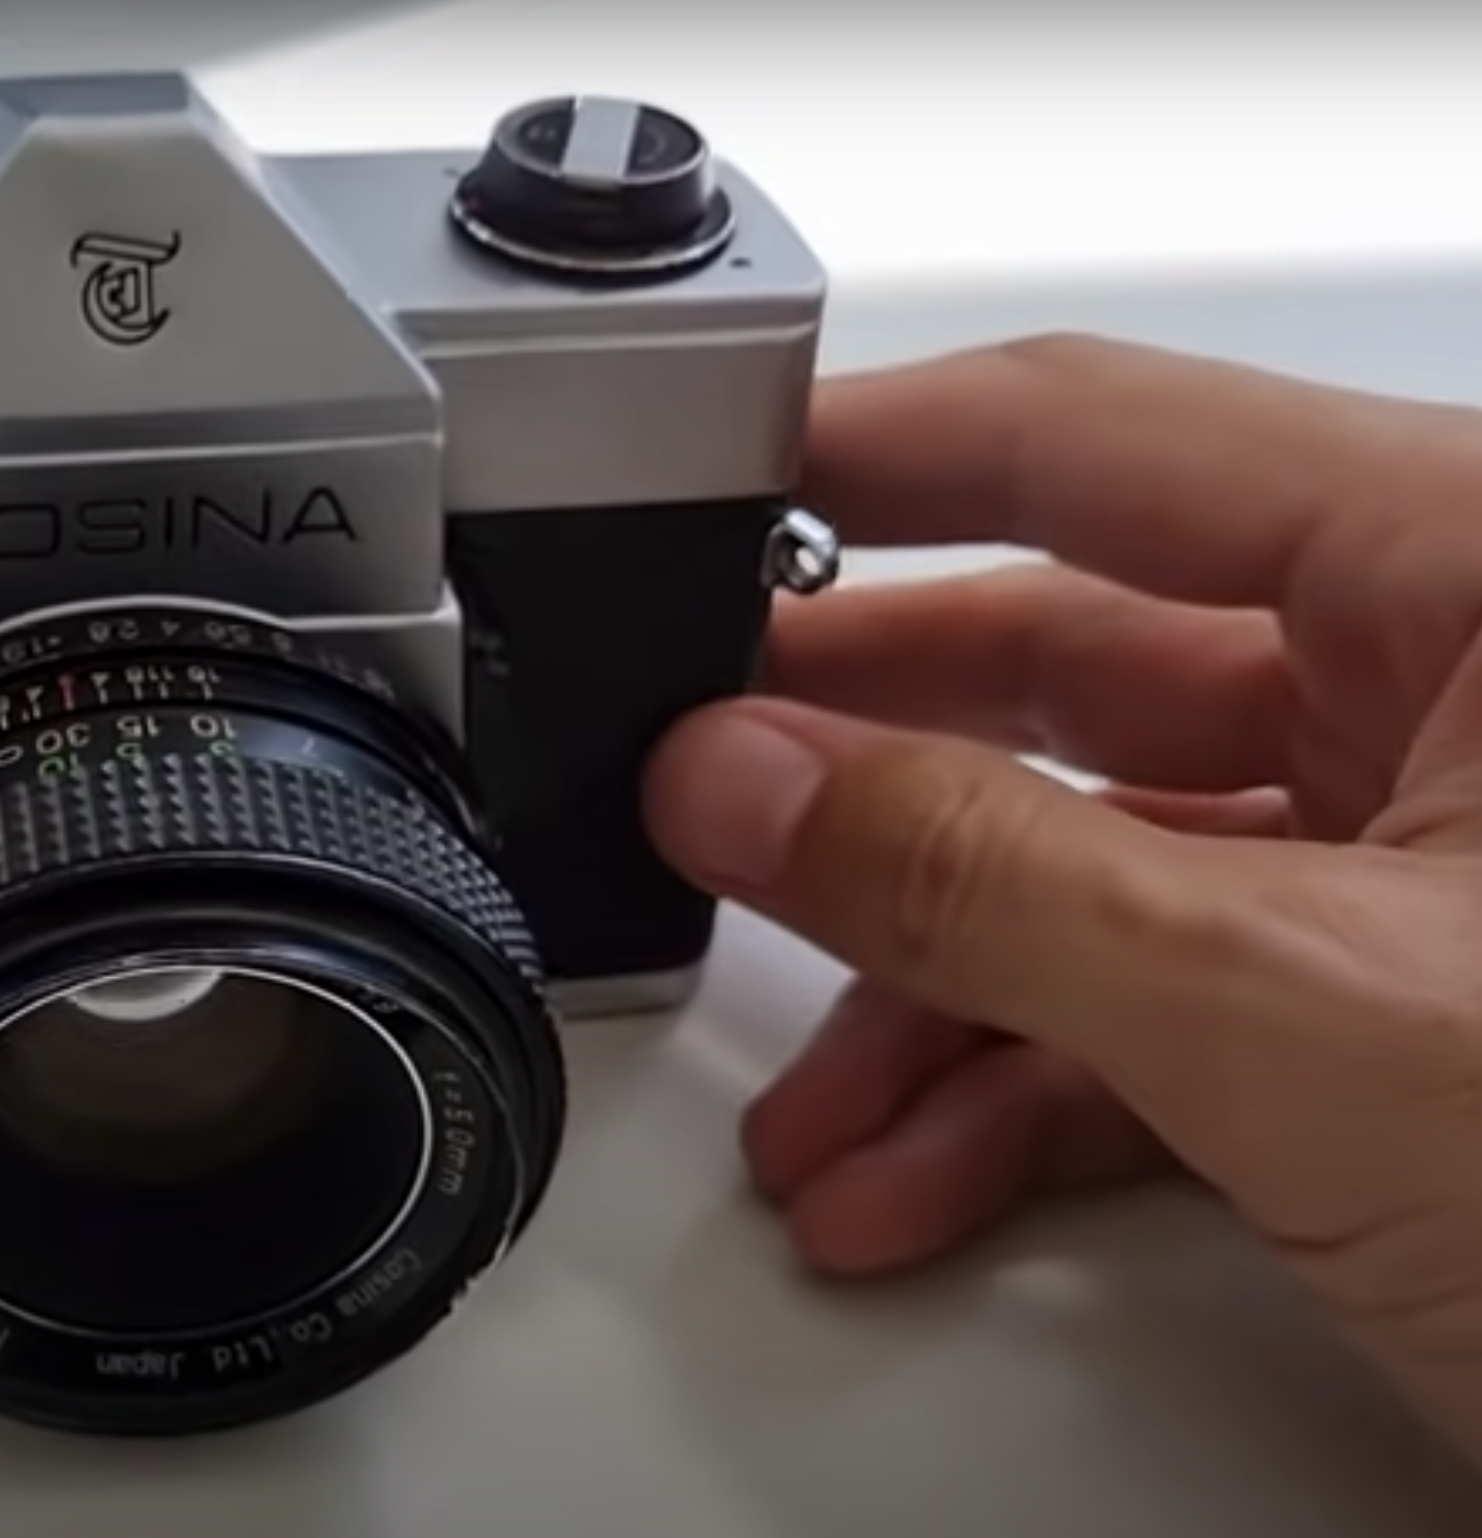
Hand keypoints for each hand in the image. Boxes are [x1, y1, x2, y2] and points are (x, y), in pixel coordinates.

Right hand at [640, 334, 1481, 1457]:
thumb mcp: (1304, 1017)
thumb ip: (986, 880)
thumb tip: (750, 778)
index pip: (1105, 440)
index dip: (878, 455)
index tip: (710, 485)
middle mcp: (1469, 698)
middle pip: (1077, 671)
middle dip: (867, 780)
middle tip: (696, 797)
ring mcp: (1443, 873)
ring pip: (1102, 871)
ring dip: (928, 994)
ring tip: (805, 1096)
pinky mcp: (1422, 1030)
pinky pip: (1163, 1014)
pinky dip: (1024, 1101)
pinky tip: (913, 1177)